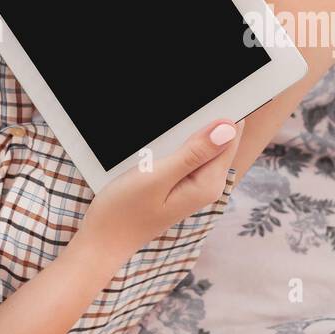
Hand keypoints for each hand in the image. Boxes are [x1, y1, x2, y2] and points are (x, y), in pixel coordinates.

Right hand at [79, 120, 244, 257]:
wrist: (102, 241)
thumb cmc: (123, 211)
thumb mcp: (157, 176)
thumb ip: (194, 152)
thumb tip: (227, 127)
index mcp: (209, 183)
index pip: (231, 136)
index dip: (224, 112)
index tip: (214, 92)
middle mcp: (208, 185)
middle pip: (221, 139)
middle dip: (206, 120)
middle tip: (182, 109)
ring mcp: (196, 185)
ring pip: (204, 145)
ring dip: (190, 131)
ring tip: (168, 129)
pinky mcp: (182, 184)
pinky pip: (190, 155)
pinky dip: (180, 143)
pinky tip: (164, 140)